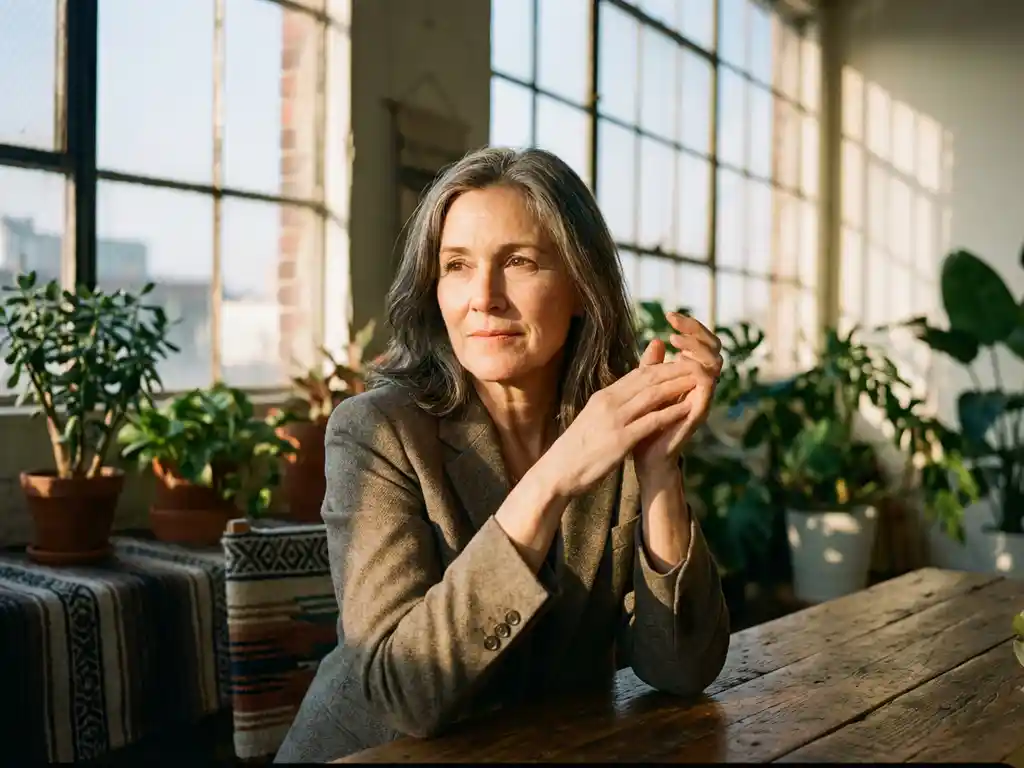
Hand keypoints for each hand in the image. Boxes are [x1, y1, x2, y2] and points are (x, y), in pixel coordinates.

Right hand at [543, 359, 700, 497]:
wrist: (557, 471)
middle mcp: (609, 403)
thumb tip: (624, 396)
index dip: (661, 366)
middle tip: (696, 364)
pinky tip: (687, 409)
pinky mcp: (620, 440)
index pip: (637, 375)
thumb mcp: (593, 419)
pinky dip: (671, 413)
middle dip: (674, 370)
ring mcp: (614, 420)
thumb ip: (611, 405)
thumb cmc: (576, 448)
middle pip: (647, 379)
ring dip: (676, 386)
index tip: (680, 362)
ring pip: (651, 395)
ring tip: (697, 380)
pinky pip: (651, 422)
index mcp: (603, 397)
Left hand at [633, 313, 722, 477]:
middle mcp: (701, 384)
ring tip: (675, 340)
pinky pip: (707, 386)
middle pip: (714, 347)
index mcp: (690, 376)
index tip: (670, 315)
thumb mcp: (646, 388)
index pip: (701, 343)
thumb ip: (653, 366)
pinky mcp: (699, 411)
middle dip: (696, 331)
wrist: (645, 456)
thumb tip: (657, 340)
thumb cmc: (646, 422)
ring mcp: (702, 397)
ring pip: (715, 362)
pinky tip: (681, 362)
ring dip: (696, 347)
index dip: (690, 327)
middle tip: (674, 324)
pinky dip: (698, 371)